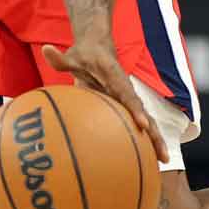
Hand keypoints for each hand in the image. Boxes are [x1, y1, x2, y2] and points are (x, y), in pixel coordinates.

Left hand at [42, 40, 168, 163]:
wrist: (98, 47)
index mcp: (116, 77)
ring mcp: (128, 99)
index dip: (135, 109)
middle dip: (153, 132)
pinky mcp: (126, 106)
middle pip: (144, 112)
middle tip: (162, 154)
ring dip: (155, 139)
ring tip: (163, 161)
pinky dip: (144, 138)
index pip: (127, 94)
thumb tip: (45, 50)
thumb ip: (60, 58)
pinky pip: (137, 123)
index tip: (142, 123)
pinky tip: (146, 157)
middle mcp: (126, 90)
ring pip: (146, 120)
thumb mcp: (71, 56)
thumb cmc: (84, 55)